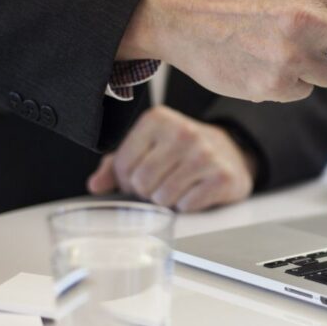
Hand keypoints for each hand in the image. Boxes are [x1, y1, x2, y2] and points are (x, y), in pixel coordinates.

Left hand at [87, 106, 255, 211]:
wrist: (231, 152)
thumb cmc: (181, 151)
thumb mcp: (148, 147)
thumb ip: (116, 164)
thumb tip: (95, 185)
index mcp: (157, 119)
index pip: (122, 165)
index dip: (127, 180)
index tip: (141, 176)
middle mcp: (183, 132)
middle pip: (142, 183)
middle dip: (147, 192)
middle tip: (160, 184)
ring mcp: (205, 154)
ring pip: (163, 197)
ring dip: (166, 201)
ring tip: (177, 187)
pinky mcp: (222, 176)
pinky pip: (187, 206)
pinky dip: (187, 206)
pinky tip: (195, 191)